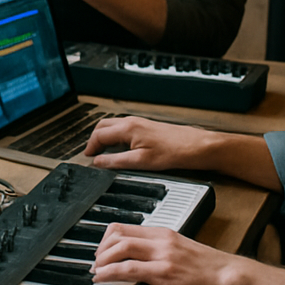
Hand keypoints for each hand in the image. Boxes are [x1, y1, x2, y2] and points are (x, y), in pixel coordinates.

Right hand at [84, 116, 208, 171]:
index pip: (99, 135)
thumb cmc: (174, 152)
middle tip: (92, 153)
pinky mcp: (147, 127)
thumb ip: (116, 162)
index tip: (88, 157)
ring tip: (104, 151)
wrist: (197, 146)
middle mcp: (131, 122)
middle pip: (103, 126)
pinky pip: (123, 128)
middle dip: (94, 139)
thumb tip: (98, 162)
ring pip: (113, 126)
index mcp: (127, 128)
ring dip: (104, 137)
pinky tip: (121, 148)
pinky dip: (115, 136)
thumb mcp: (141, 162)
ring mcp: (139, 123)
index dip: (90, 147)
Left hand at [93, 223, 234, 284]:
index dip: (106, 238)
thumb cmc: (207, 266)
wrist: (228, 275)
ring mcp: (162, 256)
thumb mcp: (180, 248)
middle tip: (96, 261)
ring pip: (121, 248)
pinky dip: (110, 273)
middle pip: (118, 234)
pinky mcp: (164, 273)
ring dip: (102, 260)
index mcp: (163, 233)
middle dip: (100, 248)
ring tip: (96, 270)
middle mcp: (161, 240)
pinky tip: (103, 278)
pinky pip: (129, 269)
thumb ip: (159, 247)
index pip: (125, 227)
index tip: (101, 250)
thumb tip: (136, 254)